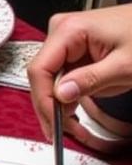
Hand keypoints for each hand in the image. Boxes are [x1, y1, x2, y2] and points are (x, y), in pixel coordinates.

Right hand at [28, 5, 131, 149]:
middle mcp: (61, 33)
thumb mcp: (125, 65)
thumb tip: (60, 94)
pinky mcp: (73, 50)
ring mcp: (66, 41)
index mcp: (68, 30)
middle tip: (60, 134)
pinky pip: (62, 76)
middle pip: (42, 76)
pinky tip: (72, 114)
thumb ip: (91, 80)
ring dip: (59, 105)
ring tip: (71, 128)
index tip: (54, 123)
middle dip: (51, 107)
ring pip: (51, 79)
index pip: (40, 69)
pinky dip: (68, 96)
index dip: (44, 100)